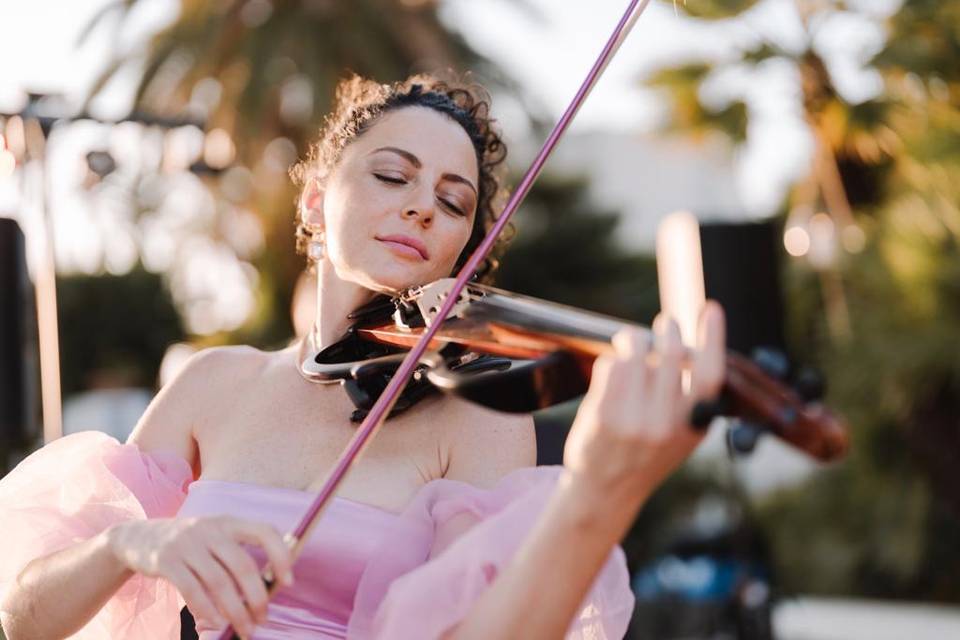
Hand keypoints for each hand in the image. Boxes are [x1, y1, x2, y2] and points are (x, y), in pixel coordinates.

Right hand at [106, 515, 293, 637]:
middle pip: (242, 565)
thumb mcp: (214, 537)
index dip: (281, 555)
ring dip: (235, 611)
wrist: (138, 537)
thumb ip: (237, 555)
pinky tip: (216, 623)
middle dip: (257, 597)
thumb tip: (268, 587)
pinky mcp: (166, 561)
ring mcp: (186, 544)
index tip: (289, 582)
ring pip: (219, 582)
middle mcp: (210, 529)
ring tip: (245, 629)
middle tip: (264, 619)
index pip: (264, 531)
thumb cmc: (189, 544)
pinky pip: (192, 590)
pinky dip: (207, 610)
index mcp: (228, 522)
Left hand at [563, 301, 725, 502]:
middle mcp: (665, 425)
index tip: (711, 309)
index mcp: (694, 427)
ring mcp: (632, 421)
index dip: (713, 339)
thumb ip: (691, 398)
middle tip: (665, 324)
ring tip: (633, 343)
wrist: (606, 490)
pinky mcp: (602, 416)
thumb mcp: (683, 434)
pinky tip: (616, 366)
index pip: (709, 376)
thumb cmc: (647, 454)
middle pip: (669, 355)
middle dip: (667, 330)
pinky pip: (610, 367)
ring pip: (635, 354)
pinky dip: (613, 360)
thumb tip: (692, 344)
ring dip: (634, 340)